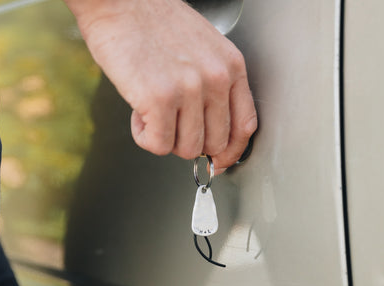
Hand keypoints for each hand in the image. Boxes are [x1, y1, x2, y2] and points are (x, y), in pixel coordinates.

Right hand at [65, 0, 256, 173]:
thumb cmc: (155, 26)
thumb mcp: (203, 51)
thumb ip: (214, 90)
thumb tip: (211, 134)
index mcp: (231, 67)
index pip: (244, 126)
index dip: (231, 152)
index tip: (219, 161)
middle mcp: (216, 78)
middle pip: (214, 145)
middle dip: (189, 142)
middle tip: (171, 123)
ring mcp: (189, 88)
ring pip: (187, 149)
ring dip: (166, 138)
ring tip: (153, 111)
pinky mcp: (159, 98)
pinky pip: (158, 145)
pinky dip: (144, 136)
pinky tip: (139, 113)